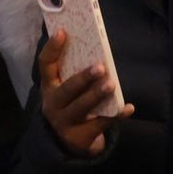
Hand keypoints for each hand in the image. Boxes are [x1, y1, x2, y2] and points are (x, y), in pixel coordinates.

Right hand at [38, 29, 133, 157]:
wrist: (69, 142)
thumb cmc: (72, 104)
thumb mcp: (66, 88)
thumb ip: (74, 72)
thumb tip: (96, 47)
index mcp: (49, 86)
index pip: (45, 64)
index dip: (52, 48)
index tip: (63, 31)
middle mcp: (53, 104)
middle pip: (66, 90)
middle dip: (83, 78)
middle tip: (101, 67)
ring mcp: (64, 122)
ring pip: (81, 108)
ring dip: (96, 95)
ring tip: (111, 84)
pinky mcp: (78, 137)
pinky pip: (99, 125)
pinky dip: (115, 116)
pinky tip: (128, 108)